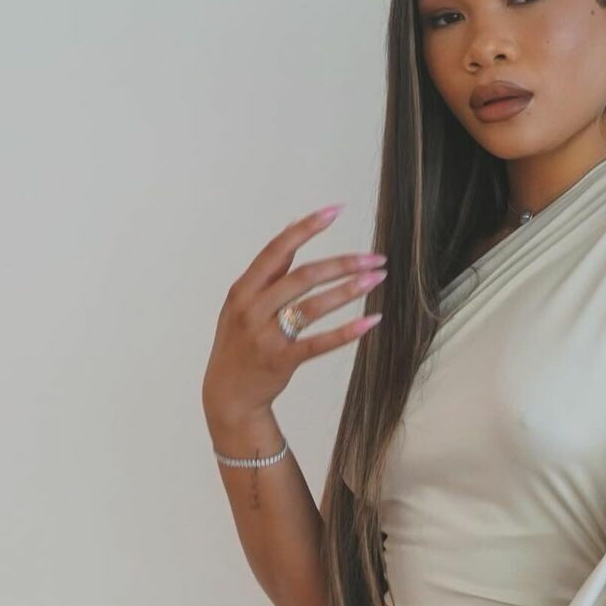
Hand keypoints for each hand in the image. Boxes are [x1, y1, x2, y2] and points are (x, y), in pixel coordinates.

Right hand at [201, 203, 386, 428]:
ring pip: (314, 306)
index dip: (307, 228)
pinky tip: (371, 321)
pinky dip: (347, 331)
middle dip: (343, 263)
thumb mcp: (242, 303)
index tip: (335, 211)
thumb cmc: (240, 343)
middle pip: (304, 276)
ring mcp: (266, 335)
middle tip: (375, 257)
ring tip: (377, 279)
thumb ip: (268, 271)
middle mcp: (252, 308)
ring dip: (349, 290)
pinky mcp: (281, 360)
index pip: (277, 250)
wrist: (228, 394)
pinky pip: (319, 342)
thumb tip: (292, 228)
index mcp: (243, 289)